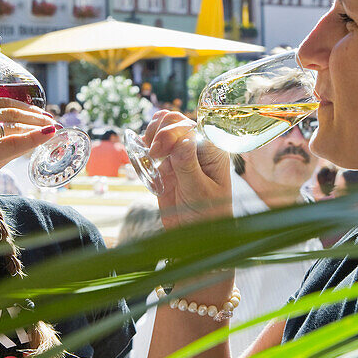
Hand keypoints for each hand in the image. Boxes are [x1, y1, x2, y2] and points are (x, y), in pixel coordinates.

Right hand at [0, 98, 57, 228]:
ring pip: (10, 126)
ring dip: (35, 127)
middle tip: (52, 121)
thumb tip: (33, 132)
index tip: (41, 114)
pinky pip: (10, 143)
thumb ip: (0, 140)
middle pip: (6, 111)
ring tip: (51, 131)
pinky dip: (32, 138)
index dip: (24, 107)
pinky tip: (47, 136)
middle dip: (33, 116)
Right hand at [143, 110, 231, 228]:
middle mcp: (198, 148)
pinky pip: (153, 146)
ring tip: (149, 154)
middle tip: (152, 154)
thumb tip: (183, 139)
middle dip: (159, 132)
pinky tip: (144, 157)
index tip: (157, 151)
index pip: (191, 126)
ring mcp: (181, 154)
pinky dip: (145, 147)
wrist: (196, 235)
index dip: (171, 132)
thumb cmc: (208, 215)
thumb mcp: (199, 191)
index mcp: (212, 150)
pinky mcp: (167, 164)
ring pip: (163, 129)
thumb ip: (189, 165)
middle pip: (175, 122)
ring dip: (151, 135)